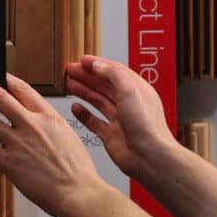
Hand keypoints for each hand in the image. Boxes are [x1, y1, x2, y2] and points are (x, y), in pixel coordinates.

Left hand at [0, 72, 104, 216]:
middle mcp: (32, 125)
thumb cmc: (76, 169)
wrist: (77, 191)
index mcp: (49, 117)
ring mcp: (18, 143)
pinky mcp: (8, 163)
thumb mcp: (68, 135)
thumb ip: (49, 124)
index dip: (4, 78)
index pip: (22, 88)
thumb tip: (37, 120)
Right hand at [65, 55, 176, 179]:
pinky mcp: (111, 135)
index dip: (98, 65)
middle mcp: (129, 104)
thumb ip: (113, 74)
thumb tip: (98, 65)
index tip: (82, 60)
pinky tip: (75, 108)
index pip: (116, 72)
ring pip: (98, 101)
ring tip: (69, 84)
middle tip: (70, 70)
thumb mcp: (129, 90)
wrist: (148, 156)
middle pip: (105, 85)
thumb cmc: (146, 125)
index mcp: (137, 90)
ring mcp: (120, 120)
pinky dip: (84, 114)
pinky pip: (94, 122)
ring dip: (84, 92)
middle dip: (87, 76)